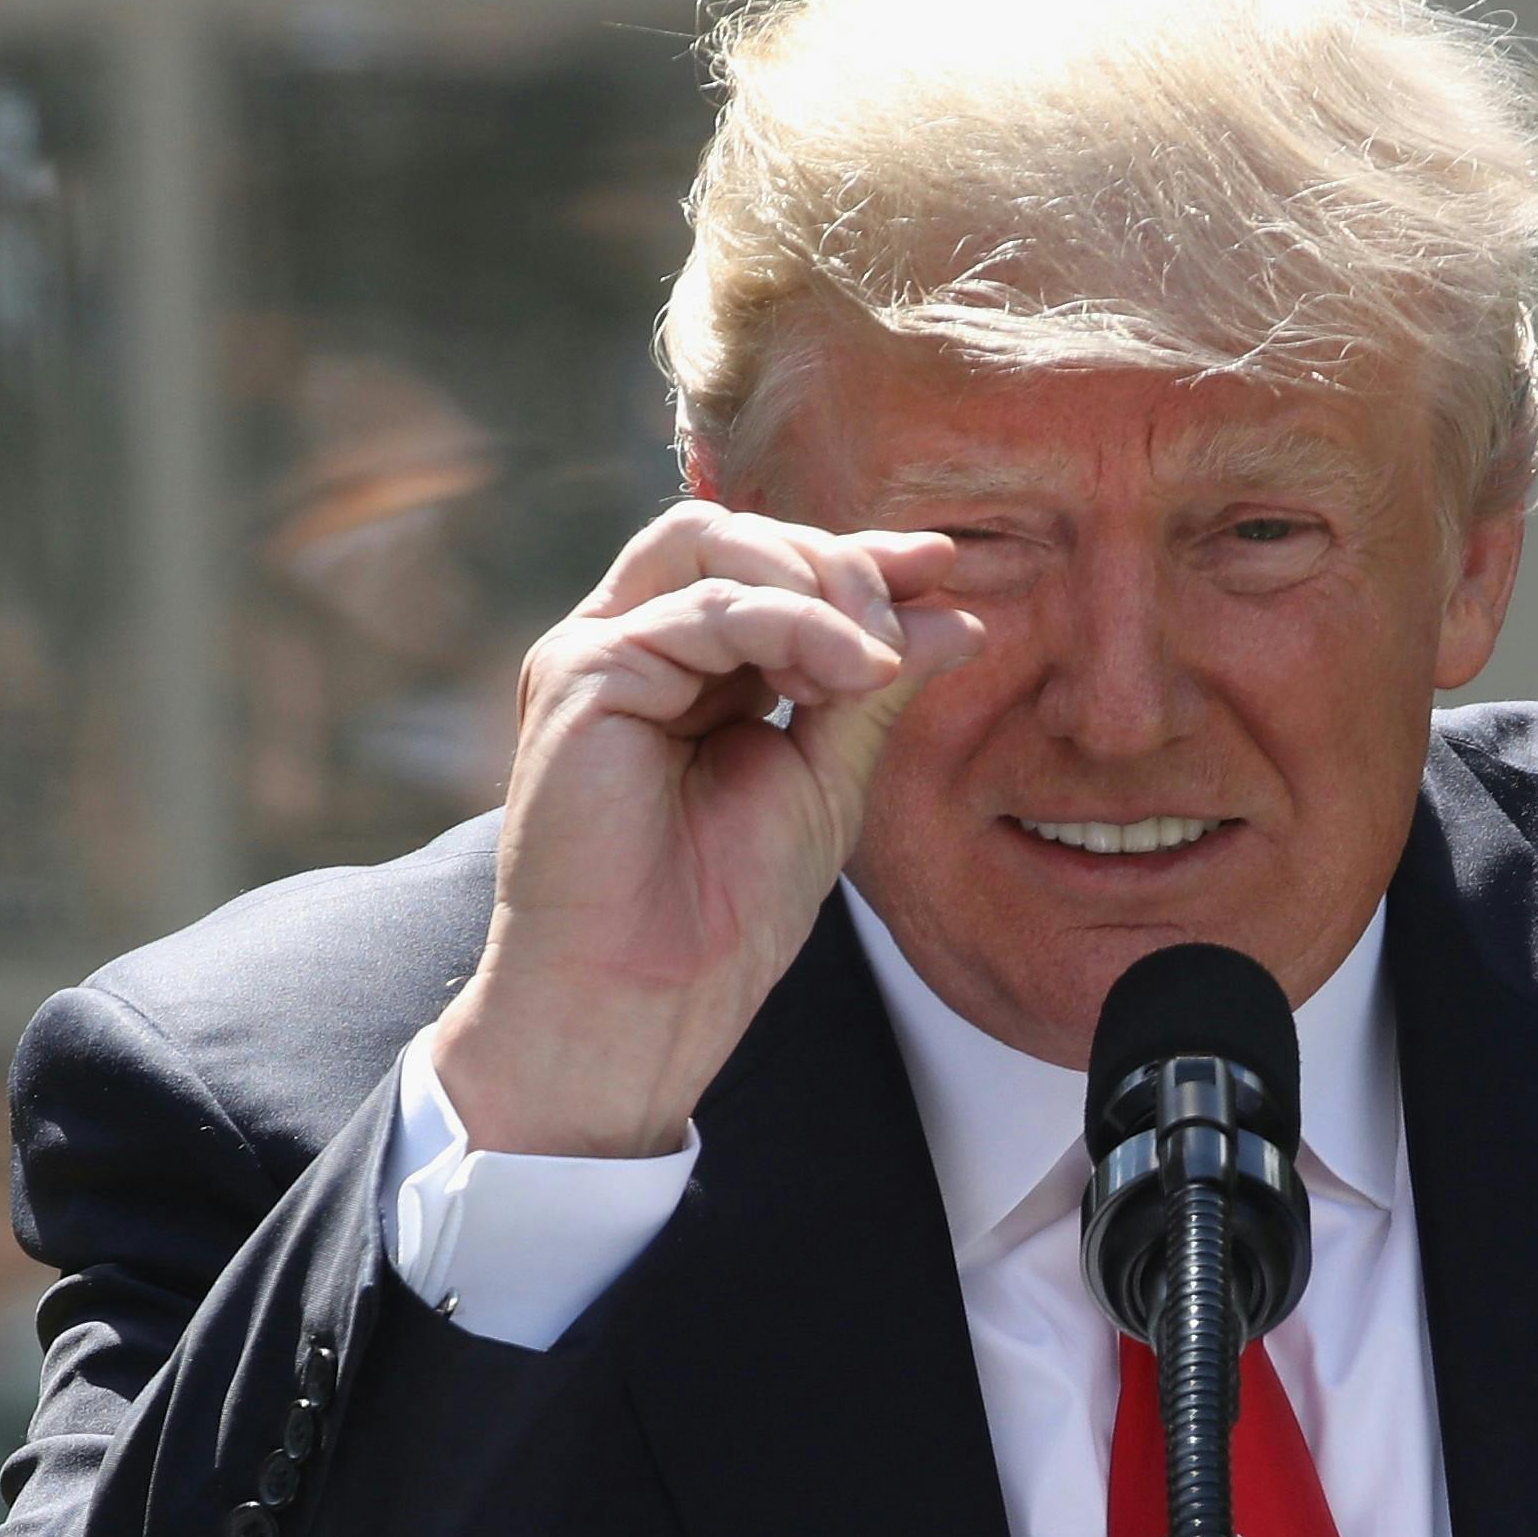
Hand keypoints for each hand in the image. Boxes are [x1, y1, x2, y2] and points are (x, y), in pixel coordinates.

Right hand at [431, 501, 985, 1157]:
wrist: (645, 999)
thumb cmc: (721, 912)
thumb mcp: (827, 778)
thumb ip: (875, 686)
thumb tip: (958, 611)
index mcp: (687, 669)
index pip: (770, 572)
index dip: (858, 557)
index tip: (945, 562)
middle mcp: (632, 647)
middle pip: (738, 537)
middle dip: (841, 562)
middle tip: (916, 612)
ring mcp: (598, 653)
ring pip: (713, 547)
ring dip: (817, 584)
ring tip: (877, 658)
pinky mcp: (579, 672)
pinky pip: (702, 609)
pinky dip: (791, 624)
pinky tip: (852, 671)